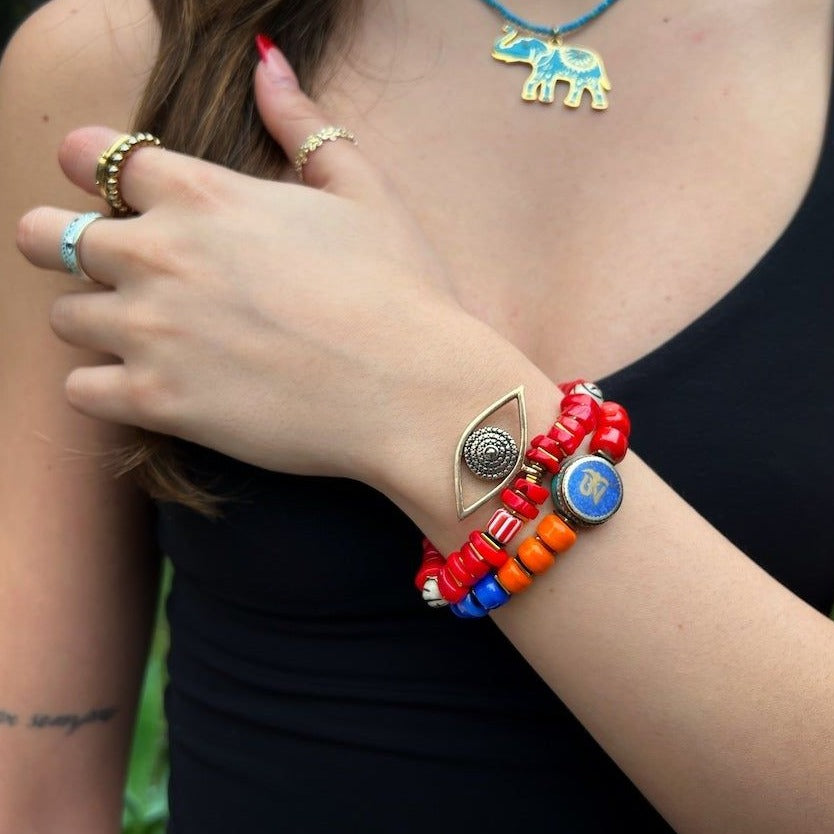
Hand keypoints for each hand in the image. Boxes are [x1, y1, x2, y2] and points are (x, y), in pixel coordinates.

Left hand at [16, 44, 471, 484]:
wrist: (413, 390)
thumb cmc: (398, 290)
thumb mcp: (363, 190)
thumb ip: (302, 124)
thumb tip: (268, 60)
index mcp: (202, 193)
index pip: (92, 154)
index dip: (93, 168)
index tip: (115, 192)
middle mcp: (159, 254)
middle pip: (46, 234)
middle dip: (64, 244)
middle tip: (113, 268)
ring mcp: (152, 331)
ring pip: (63, 317)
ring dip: (96, 321)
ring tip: (149, 335)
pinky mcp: (159, 401)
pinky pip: (81, 390)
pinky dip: (105, 387)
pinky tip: (151, 386)